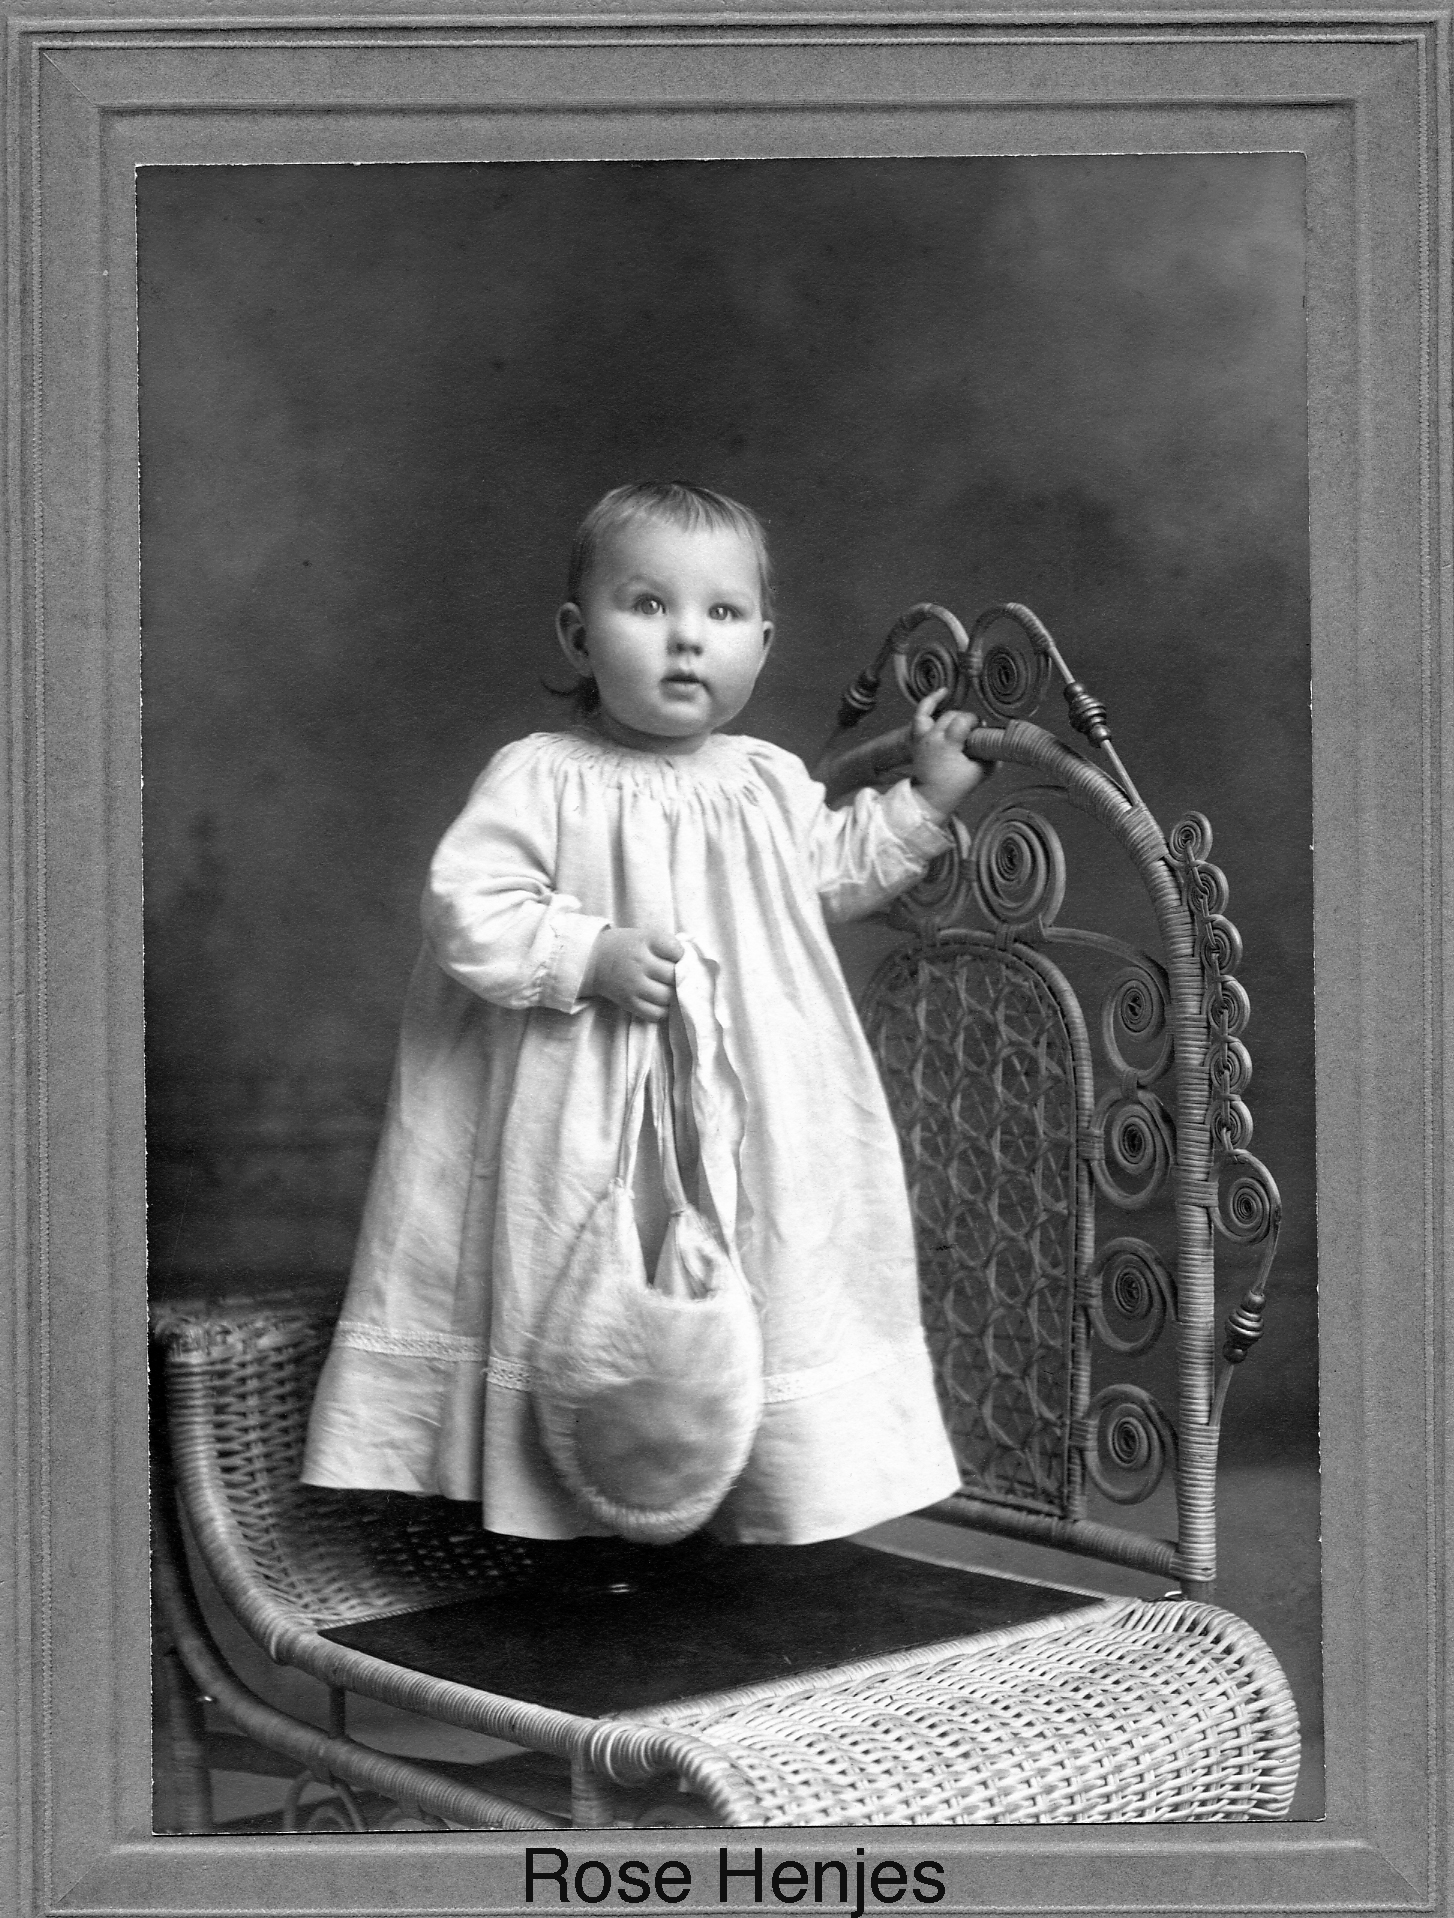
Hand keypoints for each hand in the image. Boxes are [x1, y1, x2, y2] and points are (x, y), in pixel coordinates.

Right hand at [583, 928, 683, 1021]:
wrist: (594, 959)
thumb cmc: (628, 946)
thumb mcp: (646, 936)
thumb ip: (668, 946)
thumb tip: (695, 964)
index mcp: (646, 941)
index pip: (676, 950)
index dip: (683, 956)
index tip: (678, 959)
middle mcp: (640, 962)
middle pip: (673, 976)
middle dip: (679, 978)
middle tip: (677, 978)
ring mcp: (633, 984)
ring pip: (667, 997)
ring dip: (672, 995)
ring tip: (668, 989)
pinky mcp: (629, 1002)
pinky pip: (655, 1014)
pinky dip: (662, 1011)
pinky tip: (659, 1002)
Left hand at [910, 689, 993, 819]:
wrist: (930, 798)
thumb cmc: (954, 786)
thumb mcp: (979, 773)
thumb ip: (992, 758)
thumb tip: (1001, 744)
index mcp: (946, 745)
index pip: (962, 721)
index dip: (974, 722)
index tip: (980, 732)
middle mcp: (932, 737)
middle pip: (952, 716)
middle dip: (966, 721)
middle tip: (974, 734)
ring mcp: (922, 736)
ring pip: (937, 713)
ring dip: (952, 715)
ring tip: (962, 718)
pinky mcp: (917, 738)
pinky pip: (920, 714)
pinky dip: (930, 702)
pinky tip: (942, 692)